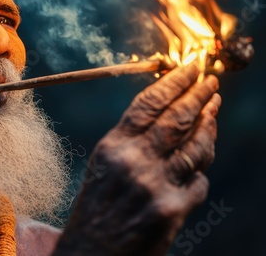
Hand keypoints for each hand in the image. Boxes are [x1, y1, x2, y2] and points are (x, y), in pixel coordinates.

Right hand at [54, 63, 220, 255]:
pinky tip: (196, 170)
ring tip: (213, 111)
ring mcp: (155, 185)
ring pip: (196, 147)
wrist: (90, 251)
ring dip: (210, 127)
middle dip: (199, 95)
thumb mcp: (104, 165)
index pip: (148, 104)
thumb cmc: (96, 206)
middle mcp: (134, 162)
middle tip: (212, 81)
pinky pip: (198, 183)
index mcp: (112, 146)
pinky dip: (199, 175)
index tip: (191, 66)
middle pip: (177, 119)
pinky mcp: (172, 210)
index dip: (174, 82)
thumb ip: (132, 141)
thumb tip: (166, 115)